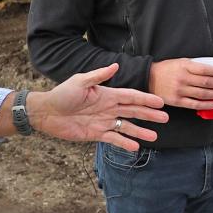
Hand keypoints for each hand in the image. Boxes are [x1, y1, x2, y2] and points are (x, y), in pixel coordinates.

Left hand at [28, 63, 168, 150]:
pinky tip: (136, 147)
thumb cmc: (62, 94)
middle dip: (149, 115)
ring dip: (141, 131)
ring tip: (155, 136)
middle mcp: (108, 108)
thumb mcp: (80, 82)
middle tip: (166, 118)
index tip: (160, 102)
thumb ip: (98, 75)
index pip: (131, 97)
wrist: (47, 112)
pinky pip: (114, 138)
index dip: (146, 99)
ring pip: (127, 127)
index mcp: (107, 94)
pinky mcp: (96, 134)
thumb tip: (116, 65)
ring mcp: (104, 122)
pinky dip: (124, 143)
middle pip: (133, 111)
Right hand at [148, 58, 212, 110]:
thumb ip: (194, 66)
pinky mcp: (177, 101)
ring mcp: (180, 91)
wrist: (148, 78)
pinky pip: (195, 104)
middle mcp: (183, 78)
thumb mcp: (180, 62)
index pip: (205, 69)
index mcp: (184, 66)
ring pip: (203, 94)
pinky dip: (207, 105)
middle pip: (206, 82)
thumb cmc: (166, 69)